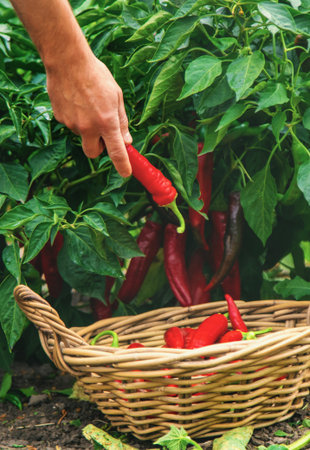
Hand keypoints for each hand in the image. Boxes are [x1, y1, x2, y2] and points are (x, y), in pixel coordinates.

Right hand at [46, 53, 131, 176]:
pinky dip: (76, 118)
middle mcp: (89, 127)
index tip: (126, 173)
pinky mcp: (60, 118)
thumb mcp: (117, 96)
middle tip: (103, 133)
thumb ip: (122, 121)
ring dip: (88, 128)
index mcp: (107, 122)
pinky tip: (77, 101)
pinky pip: (71, 125)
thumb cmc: (96, 75)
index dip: (122, 165)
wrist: (67, 60)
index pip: (116, 152)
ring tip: (88, 104)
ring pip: (82, 136)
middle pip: (94, 153)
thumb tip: (126, 141)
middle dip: (99, 148)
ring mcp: (72, 124)